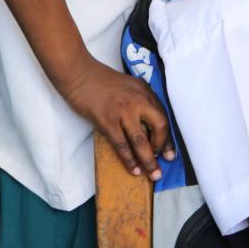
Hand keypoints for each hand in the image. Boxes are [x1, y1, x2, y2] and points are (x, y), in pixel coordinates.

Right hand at [62, 59, 173, 178]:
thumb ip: (141, 101)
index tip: (169, 152)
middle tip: (163, 164)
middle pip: (159, 127)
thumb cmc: (102, 80)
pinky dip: (129, 159)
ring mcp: (123, 111)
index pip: (163, 117)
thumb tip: (150, 127)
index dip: (167, 137)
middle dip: (162, 148)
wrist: (79, 74)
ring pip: (140, 140)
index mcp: (145, 92)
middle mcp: (138, 101)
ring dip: (148, 159)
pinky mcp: (107, 120)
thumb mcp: (129, 85)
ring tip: (153, 174)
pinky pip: (121, 144)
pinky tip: (134, 169)